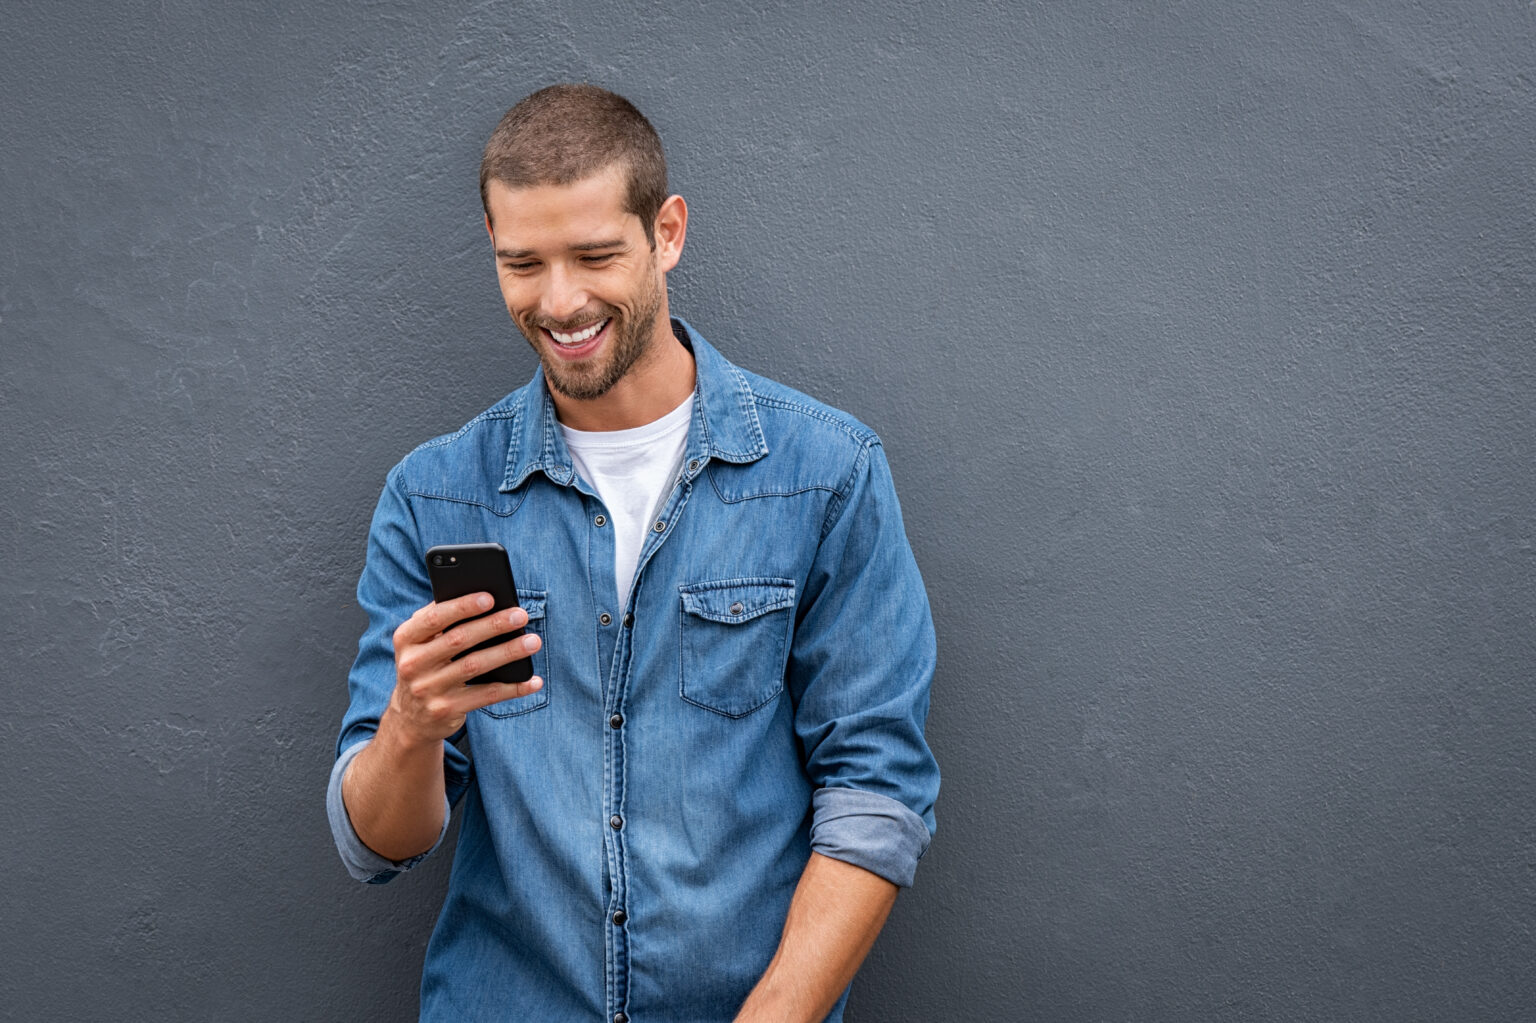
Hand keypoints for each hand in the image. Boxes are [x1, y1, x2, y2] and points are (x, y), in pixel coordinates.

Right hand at [384, 592, 543, 746]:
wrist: (411, 718)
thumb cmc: (425, 666)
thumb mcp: (420, 643)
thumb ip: (439, 620)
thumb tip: (482, 598)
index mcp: (405, 639)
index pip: (434, 618)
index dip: (462, 607)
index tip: (490, 597)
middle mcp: (412, 664)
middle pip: (459, 640)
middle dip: (493, 625)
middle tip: (521, 616)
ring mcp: (428, 690)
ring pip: (475, 666)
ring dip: (508, 652)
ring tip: (533, 642)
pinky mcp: (445, 710)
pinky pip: (486, 696)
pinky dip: (512, 688)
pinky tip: (532, 681)